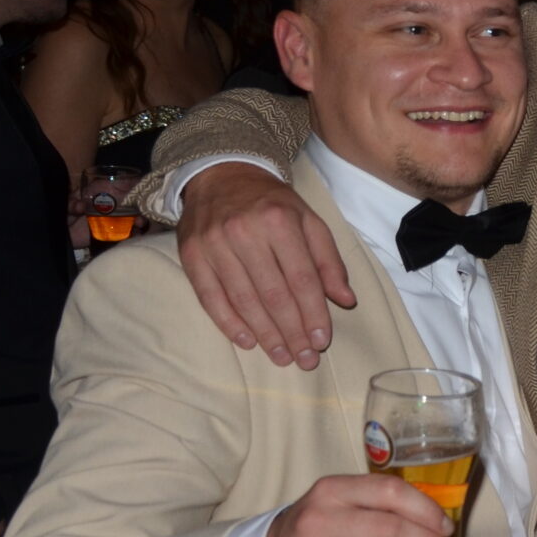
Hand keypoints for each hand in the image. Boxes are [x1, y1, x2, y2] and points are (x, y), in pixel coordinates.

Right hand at [177, 164, 357, 369]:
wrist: (220, 176)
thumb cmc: (273, 204)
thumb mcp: (309, 221)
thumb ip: (329, 260)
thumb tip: (345, 300)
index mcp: (280, 221)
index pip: (301, 278)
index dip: (313, 313)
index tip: (322, 341)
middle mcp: (245, 232)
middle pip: (273, 293)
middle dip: (292, 331)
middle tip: (305, 360)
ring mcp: (214, 244)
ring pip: (243, 299)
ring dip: (264, 334)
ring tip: (281, 357)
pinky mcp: (191, 255)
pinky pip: (210, 297)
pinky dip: (229, 323)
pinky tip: (247, 342)